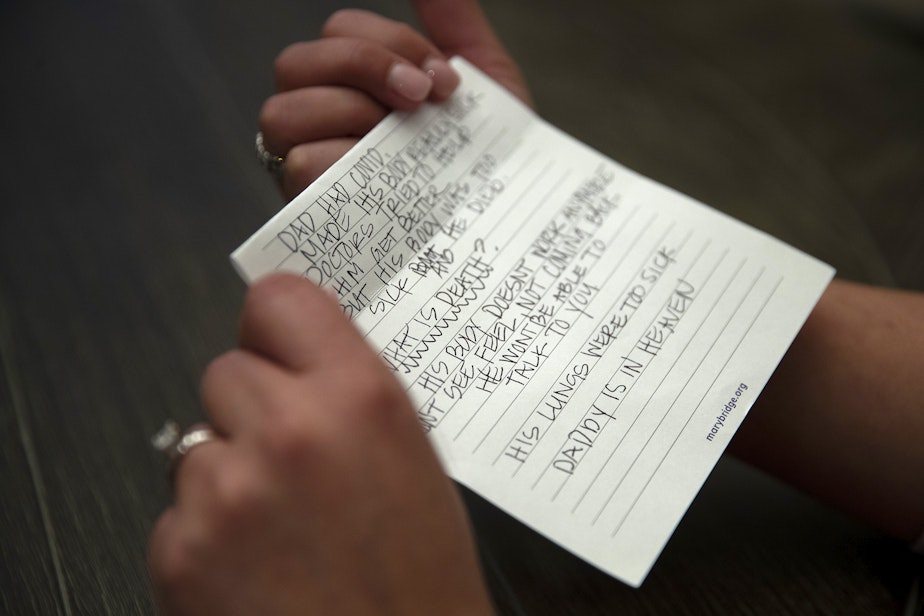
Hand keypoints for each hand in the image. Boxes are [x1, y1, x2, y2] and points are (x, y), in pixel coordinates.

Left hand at [148, 274, 494, 614]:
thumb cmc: (421, 582)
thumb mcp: (413, 459)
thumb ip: (352, 393)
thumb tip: (302, 355)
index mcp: (360, 399)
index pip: (279, 301)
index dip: (275, 326)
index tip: (276, 343)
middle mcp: (290, 431)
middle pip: (227, 371)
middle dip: (252, 408)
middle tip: (291, 460)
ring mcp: (227, 492)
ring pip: (195, 442)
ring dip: (227, 474)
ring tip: (279, 527)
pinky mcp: (181, 551)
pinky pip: (177, 510)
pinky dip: (205, 533)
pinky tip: (255, 565)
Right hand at [259, 0, 531, 199]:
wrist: (506, 222)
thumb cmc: (488, 156)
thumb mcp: (483, 83)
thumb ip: (454, 23)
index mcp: (354, 81)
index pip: (339, 30)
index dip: (390, 43)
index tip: (446, 80)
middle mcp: (321, 117)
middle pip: (295, 62)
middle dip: (363, 67)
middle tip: (421, 98)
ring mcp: (309, 162)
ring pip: (282, 113)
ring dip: (347, 113)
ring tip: (401, 137)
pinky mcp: (311, 209)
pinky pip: (296, 167)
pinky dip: (341, 163)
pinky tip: (388, 176)